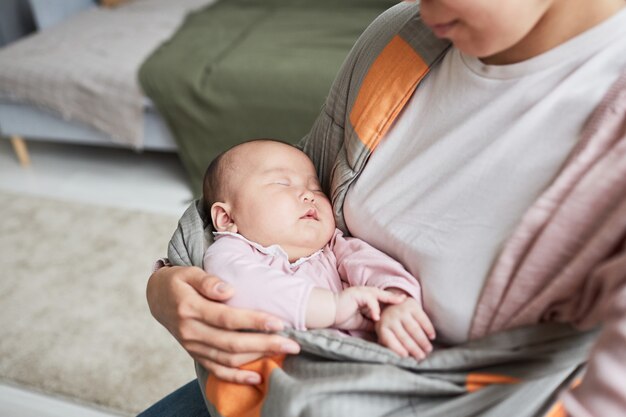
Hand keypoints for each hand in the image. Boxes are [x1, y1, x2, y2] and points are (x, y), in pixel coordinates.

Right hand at [146, 265, 300, 383]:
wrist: (155, 298)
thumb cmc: (177, 281)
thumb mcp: (188, 272)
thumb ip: (208, 280)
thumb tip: (229, 290)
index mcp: (190, 308)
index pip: (227, 318)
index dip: (254, 321)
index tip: (279, 322)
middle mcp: (190, 331)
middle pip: (231, 343)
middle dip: (265, 344)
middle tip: (293, 343)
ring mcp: (192, 346)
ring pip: (227, 358)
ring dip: (257, 358)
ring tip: (283, 352)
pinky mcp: (195, 354)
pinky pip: (216, 370)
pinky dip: (236, 377)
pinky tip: (257, 378)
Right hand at [334, 287, 405, 329]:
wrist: (328, 313)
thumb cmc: (341, 316)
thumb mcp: (360, 322)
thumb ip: (371, 324)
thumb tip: (383, 329)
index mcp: (366, 299)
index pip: (382, 300)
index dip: (392, 302)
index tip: (403, 305)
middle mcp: (364, 293)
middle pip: (383, 294)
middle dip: (394, 297)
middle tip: (406, 300)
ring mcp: (360, 292)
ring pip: (378, 295)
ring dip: (388, 301)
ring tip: (398, 305)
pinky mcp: (356, 294)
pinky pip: (369, 300)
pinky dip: (374, 308)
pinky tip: (376, 317)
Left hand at [375, 297, 435, 359]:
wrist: (394, 302)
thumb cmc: (391, 324)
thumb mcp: (385, 333)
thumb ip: (388, 345)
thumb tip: (397, 359)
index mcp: (382, 327)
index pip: (390, 341)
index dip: (398, 349)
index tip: (407, 357)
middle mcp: (390, 317)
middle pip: (404, 337)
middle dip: (414, 348)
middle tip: (422, 357)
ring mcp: (401, 310)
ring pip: (414, 329)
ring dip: (423, 341)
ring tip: (428, 349)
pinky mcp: (412, 305)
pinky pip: (422, 319)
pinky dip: (428, 329)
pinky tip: (432, 336)